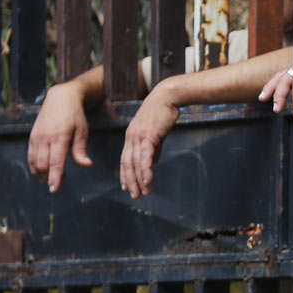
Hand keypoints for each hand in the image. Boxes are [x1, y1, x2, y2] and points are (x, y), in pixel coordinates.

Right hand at [27, 82, 91, 192]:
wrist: (59, 98)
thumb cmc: (74, 116)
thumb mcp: (82, 131)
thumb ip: (81, 150)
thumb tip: (86, 165)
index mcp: (59, 136)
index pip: (56, 161)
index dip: (55, 177)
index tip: (54, 189)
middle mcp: (45, 137)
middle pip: (43, 164)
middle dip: (50, 178)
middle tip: (60, 185)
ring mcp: (36, 137)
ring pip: (35, 162)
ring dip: (43, 174)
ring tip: (54, 179)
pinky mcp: (32, 136)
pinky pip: (30, 156)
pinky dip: (35, 167)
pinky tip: (43, 173)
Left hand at [118, 84, 180, 198]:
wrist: (167, 96)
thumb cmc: (163, 112)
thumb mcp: (156, 132)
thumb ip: (153, 148)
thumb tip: (152, 162)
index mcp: (131, 136)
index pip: (125, 159)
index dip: (125, 174)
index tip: (126, 186)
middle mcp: (131, 137)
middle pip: (127, 163)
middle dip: (130, 181)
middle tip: (134, 195)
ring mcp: (138, 136)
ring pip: (135, 163)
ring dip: (138, 180)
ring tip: (143, 193)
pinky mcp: (148, 136)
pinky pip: (145, 157)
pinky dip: (146, 171)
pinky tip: (148, 181)